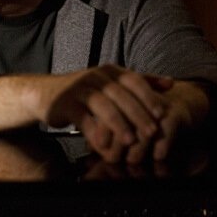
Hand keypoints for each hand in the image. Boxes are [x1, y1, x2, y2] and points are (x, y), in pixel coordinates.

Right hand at [24, 64, 172, 162]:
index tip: (162, 113)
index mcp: (110, 71)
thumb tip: (171, 82)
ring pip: (103, 105)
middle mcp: (96, 76)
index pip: (134, 80)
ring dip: (119, 124)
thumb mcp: (112, 84)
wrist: (46, 93)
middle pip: (121, 94)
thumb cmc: (85, 92)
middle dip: (138, 114)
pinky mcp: (65, 103)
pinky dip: (95, 132)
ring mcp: (79, 89)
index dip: (149, 95)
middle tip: (151, 132)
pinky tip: (104, 145)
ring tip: (130, 140)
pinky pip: (82, 118)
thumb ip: (141, 83)